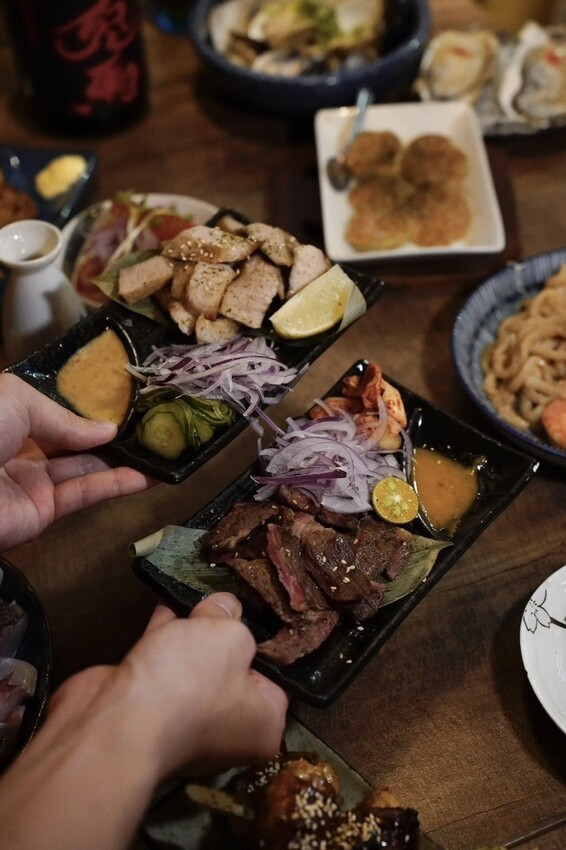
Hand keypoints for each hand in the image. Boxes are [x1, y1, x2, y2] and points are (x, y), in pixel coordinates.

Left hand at [0, 373, 153, 549]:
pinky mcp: (43, 512)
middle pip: (74, 441)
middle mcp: (22, 448)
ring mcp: (33, 481)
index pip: (56, 412)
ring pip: (85, 468)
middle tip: (152, 430)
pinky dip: (114, 486)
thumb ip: (66, 418)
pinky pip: (83, 495)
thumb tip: (107, 431)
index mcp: (10, 416)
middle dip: (111, 436)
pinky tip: (145, 477)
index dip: (90, 410)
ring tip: (161, 454)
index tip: (128, 405)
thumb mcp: (19, 401)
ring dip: (122, 462)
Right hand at [0, 595, 287, 849]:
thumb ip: (230, 616)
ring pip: (195, 669)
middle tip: (218, 601)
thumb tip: (225, 608)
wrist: (115, 725)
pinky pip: (164, 667)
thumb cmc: (190, 683)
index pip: (274, 680)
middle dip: (220, 637)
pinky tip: (163, 609)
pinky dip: (163, 639)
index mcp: (261, 724)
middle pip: (231, 671)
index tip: (248, 615)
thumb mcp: (228, 636)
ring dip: (190, 636)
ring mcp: (185, 724)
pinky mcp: (147, 712)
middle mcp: (228, 732)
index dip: (261, 644)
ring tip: (191, 598)